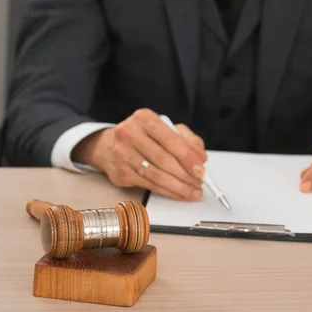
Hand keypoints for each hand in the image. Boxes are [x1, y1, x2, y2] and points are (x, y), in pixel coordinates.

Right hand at [72, 109, 206, 200]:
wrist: (110, 145)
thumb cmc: (143, 136)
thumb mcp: (166, 129)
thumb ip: (187, 140)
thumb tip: (201, 158)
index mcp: (144, 118)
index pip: (171, 140)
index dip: (188, 157)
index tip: (200, 169)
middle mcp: (129, 133)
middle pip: (164, 159)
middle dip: (185, 175)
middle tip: (199, 183)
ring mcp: (122, 153)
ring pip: (156, 175)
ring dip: (178, 187)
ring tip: (192, 191)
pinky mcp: (120, 172)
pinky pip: (149, 185)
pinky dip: (167, 191)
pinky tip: (178, 193)